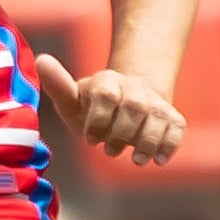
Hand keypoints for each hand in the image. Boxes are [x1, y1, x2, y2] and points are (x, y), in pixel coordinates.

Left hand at [33, 52, 184, 165]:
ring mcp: (155, 102)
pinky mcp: (172, 117)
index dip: (98, 120)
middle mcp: (134, 88)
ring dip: (147, 142)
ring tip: (137, 160)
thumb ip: (59, 85)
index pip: (105, 94)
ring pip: (158, 117)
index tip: (90, 138)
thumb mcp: (73, 99)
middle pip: (134, 106)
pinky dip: (170, 144)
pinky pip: (177, 128)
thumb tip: (42, 59)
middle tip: (110, 151)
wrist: (128, 103)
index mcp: (106, 81)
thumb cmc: (93, 108)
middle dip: (122, 133)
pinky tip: (158, 160)